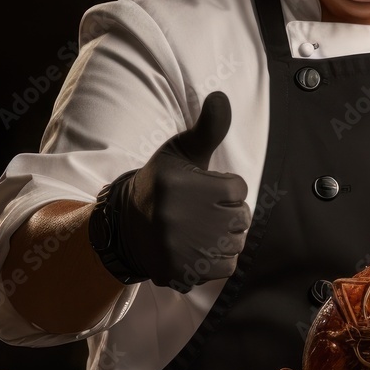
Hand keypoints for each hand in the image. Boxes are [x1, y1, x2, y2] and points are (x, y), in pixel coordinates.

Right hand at [99, 92, 250, 291]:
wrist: (128, 227)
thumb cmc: (163, 183)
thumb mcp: (181, 152)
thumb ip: (208, 128)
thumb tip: (220, 96)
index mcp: (181, 185)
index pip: (239, 190)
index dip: (226, 189)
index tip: (204, 190)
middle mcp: (178, 218)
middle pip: (241, 219)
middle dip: (228, 213)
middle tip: (202, 211)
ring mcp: (179, 249)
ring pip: (236, 244)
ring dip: (225, 237)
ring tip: (200, 229)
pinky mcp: (181, 273)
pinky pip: (225, 267)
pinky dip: (218, 260)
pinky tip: (198, 248)